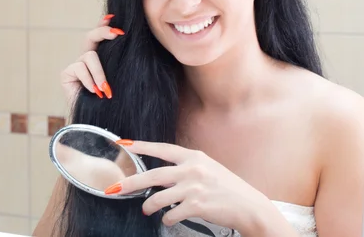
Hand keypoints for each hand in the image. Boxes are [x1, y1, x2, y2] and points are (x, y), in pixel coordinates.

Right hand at [60, 14, 124, 103]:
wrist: (99, 122)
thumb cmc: (114, 103)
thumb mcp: (121, 79)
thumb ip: (123, 62)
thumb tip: (130, 44)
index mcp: (102, 59)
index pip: (101, 38)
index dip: (104, 26)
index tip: (113, 18)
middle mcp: (87, 60)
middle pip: (90, 36)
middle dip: (103, 32)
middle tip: (117, 33)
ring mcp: (76, 66)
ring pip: (89, 55)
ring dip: (99, 73)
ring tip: (105, 89)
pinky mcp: (66, 73)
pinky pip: (80, 67)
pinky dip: (88, 79)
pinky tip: (93, 92)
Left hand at [104, 140, 274, 234]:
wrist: (249, 206)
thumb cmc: (227, 187)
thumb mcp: (207, 168)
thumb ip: (185, 167)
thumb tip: (159, 175)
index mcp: (194, 157)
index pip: (162, 149)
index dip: (141, 146)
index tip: (123, 144)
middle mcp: (192, 170)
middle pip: (153, 175)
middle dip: (130, 182)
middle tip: (115, 188)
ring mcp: (194, 188)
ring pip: (159, 197)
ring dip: (149, 205)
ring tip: (146, 209)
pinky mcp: (197, 206)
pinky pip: (172, 214)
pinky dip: (167, 219)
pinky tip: (168, 220)